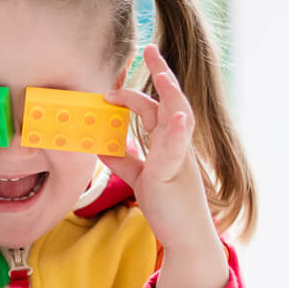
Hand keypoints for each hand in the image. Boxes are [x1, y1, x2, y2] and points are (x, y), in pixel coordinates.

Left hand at [103, 45, 227, 287]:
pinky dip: (178, 133)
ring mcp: (180, 159)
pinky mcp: (174, 177)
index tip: (130, 66)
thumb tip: (101, 141)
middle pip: (172, 102)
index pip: (157, 107)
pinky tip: (176, 117)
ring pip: (178, 120)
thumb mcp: (140, 176)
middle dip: (161, 73)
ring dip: (170, 94)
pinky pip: (177, 152)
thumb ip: (124, 158)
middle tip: (148, 48)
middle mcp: (178, 146)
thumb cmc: (168, 206)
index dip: (141, 88)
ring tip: (160, 71)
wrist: (187, 239)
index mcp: (169, 144)